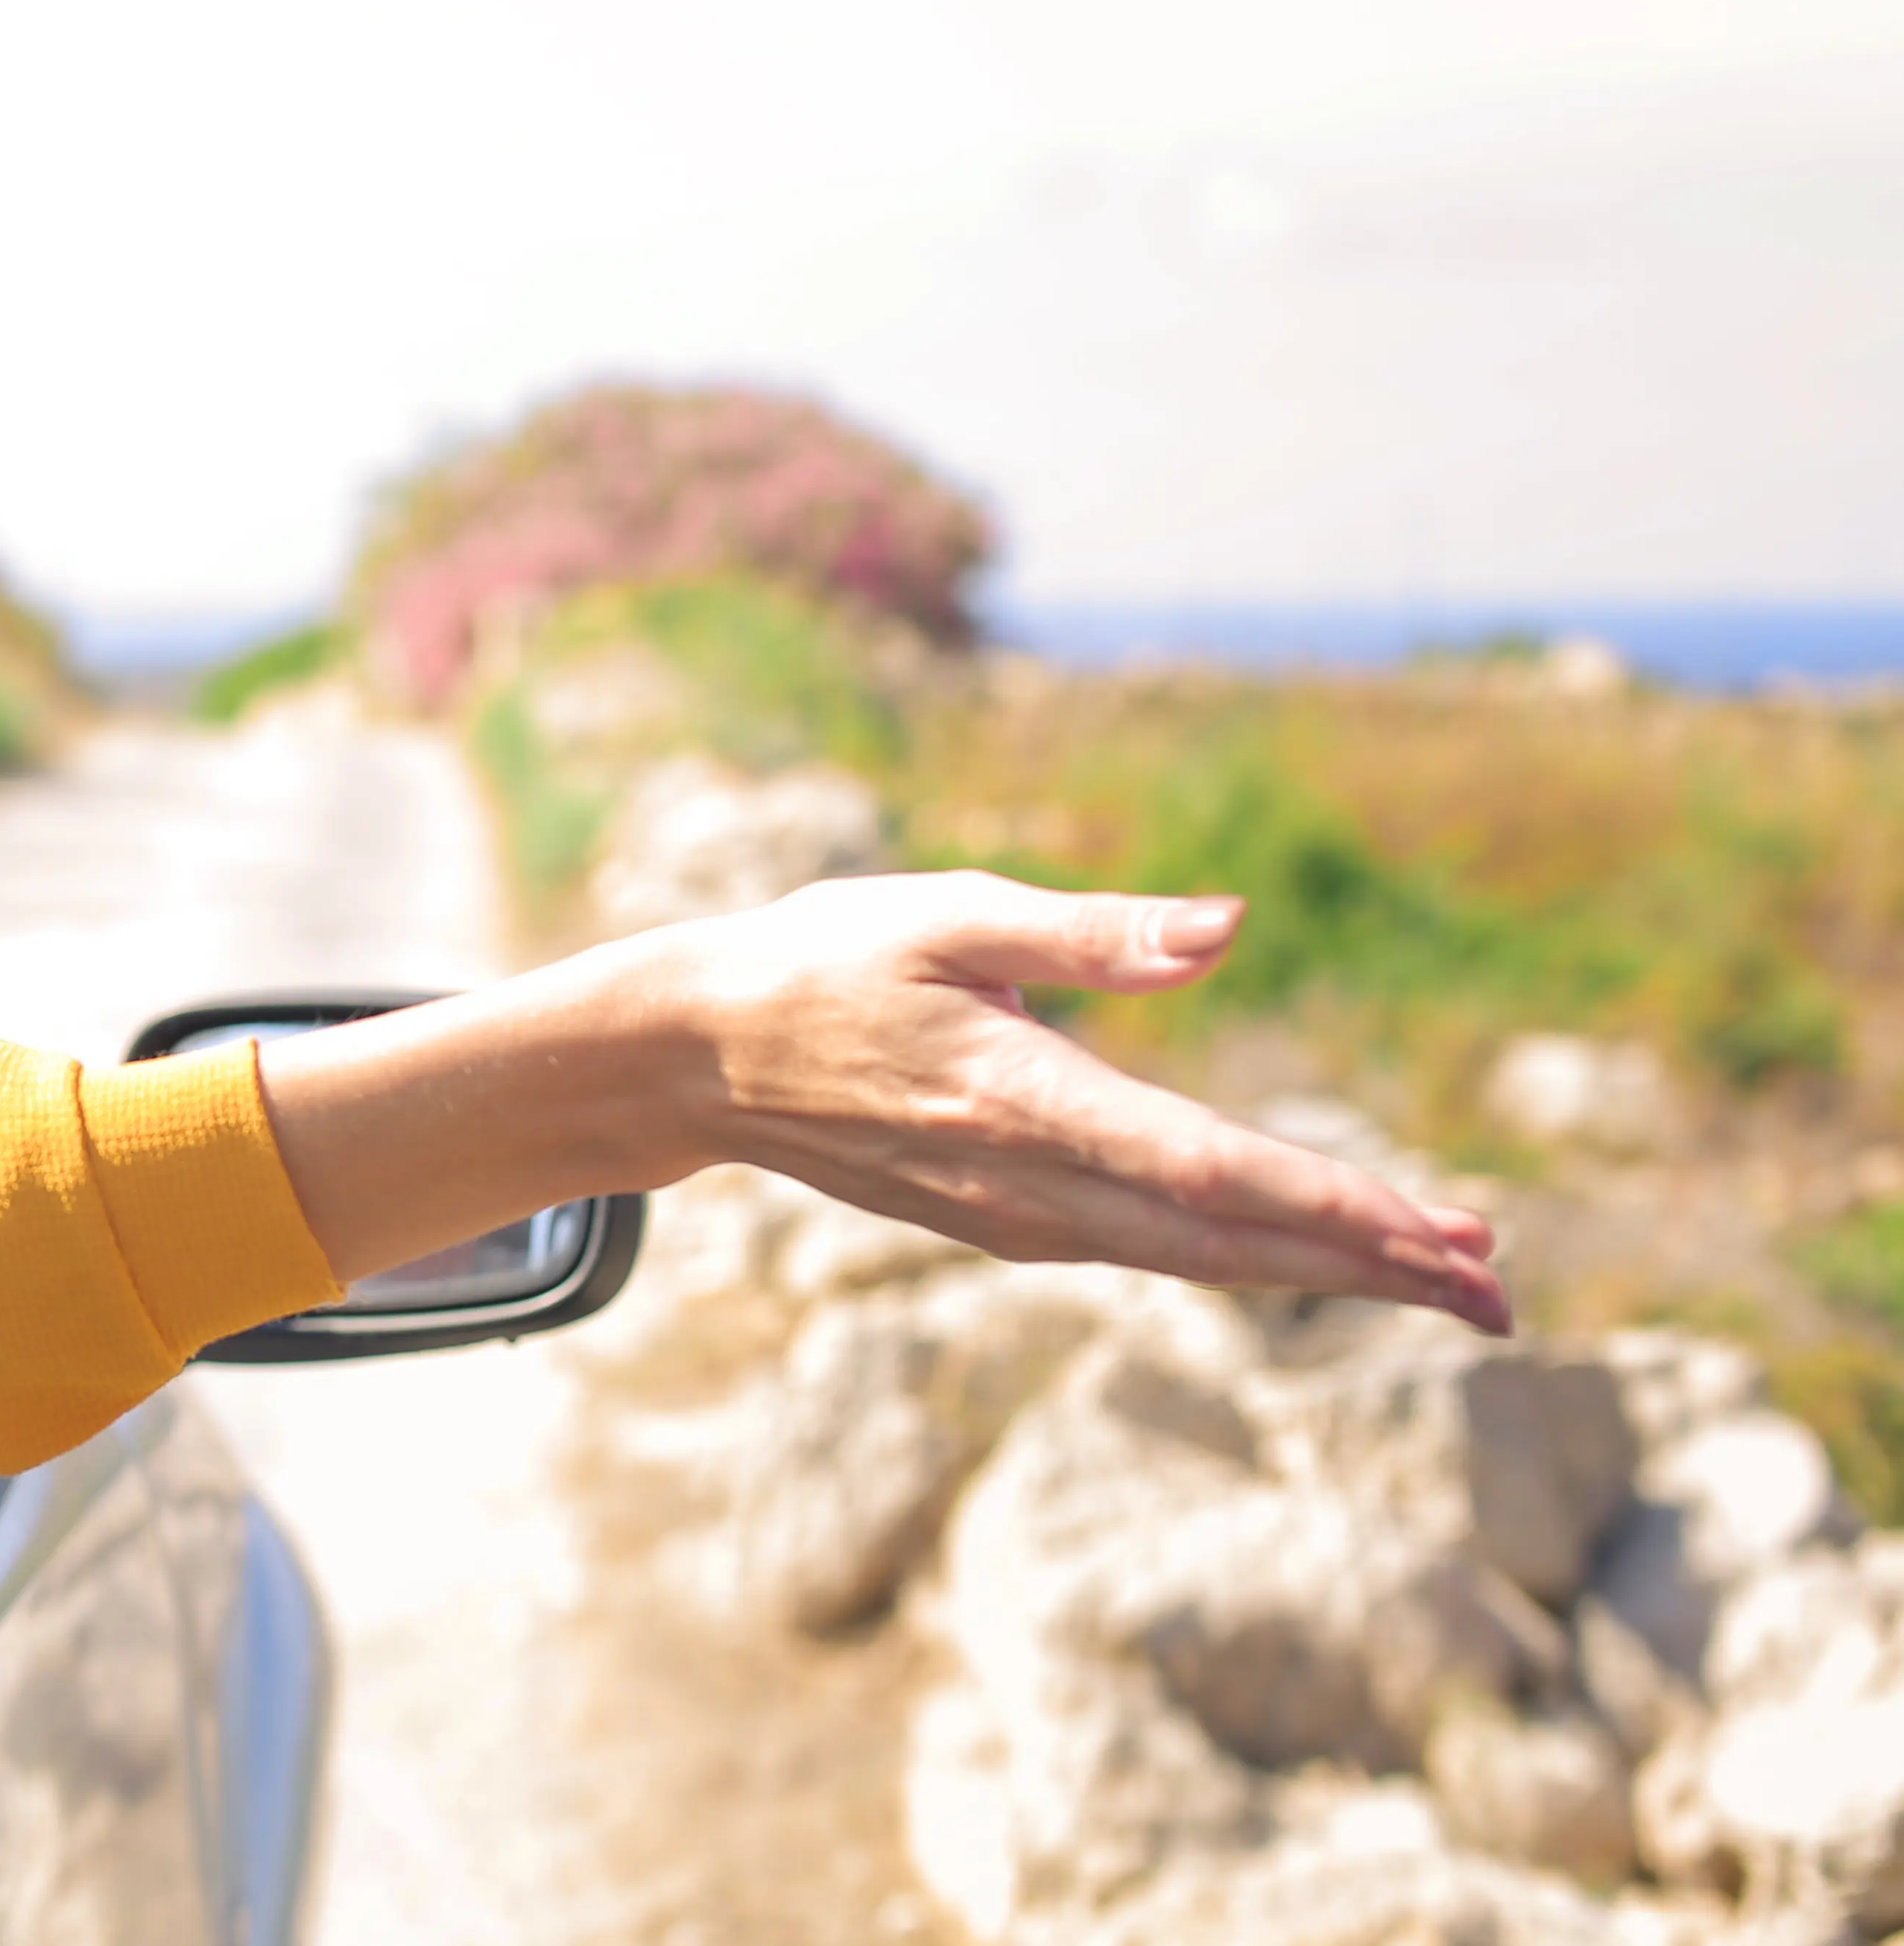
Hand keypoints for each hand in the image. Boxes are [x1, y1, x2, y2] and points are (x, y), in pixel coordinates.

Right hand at [650, 873, 1506, 1330]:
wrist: (702, 1057)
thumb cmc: (824, 960)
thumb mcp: (946, 911)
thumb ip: (1089, 929)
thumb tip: (1230, 926)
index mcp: (1021, 1099)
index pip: (1205, 1166)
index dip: (1330, 1203)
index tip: (1440, 1232)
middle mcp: (1030, 1185)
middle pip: (1231, 1244)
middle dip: (1373, 1269)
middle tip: (1501, 1292)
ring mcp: (1019, 1220)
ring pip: (1203, 1262)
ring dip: (1329, 1273)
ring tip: (1448, 1283)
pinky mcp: (1009, 1226)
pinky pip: (1156, 1254)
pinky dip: (1253, 1259)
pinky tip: (1311, 1254)